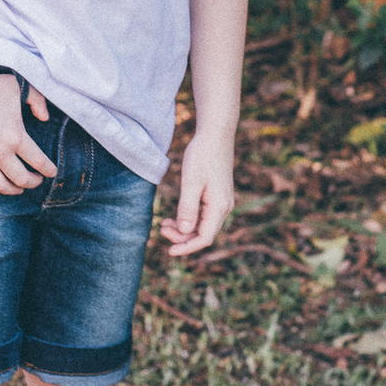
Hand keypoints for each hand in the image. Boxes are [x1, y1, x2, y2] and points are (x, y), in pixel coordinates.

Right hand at [0, 74, 56, 201]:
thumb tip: (45, 118)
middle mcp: (0, 153)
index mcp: (16, 137)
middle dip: (33, 183)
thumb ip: (37, 100)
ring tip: (17, 188)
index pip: (39, 162)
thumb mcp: (17, 87)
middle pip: (22, 179)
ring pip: (0, 186)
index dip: (49, 170)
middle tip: (36, 180)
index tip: (52, 172)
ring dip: (12, 190)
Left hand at [159, 131, 234, 256]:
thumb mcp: (191, 182)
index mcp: (219, 206)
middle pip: (203, 233)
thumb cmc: (202, 155)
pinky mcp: (216, 195)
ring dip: (184, 228)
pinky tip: (174, 216)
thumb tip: (185, 232)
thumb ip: (188, 208)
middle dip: (182, 237)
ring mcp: (221, 201)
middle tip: (161, 229)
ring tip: (163, 223)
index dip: (187, 247)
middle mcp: (224, 207)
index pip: (204, 237)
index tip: (169, 252)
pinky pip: (203, 215)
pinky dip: (188, 218)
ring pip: (202, 225)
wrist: (215, 134)